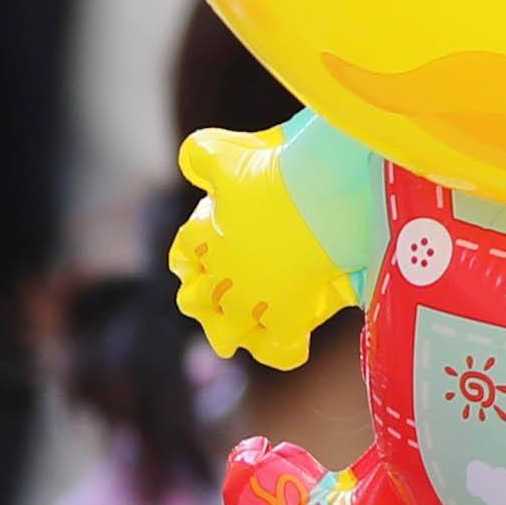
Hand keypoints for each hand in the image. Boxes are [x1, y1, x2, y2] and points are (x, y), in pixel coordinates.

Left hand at [169, 135, 353, 371]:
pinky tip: (291, 343)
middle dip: (204, 301)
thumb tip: (191, 158)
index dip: (190, 259)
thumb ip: (201, 155)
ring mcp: (251, 301)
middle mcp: (220, 277)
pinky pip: (279, 349)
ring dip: (233, 330)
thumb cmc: (273, 173)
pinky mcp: (287, 315)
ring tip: (242, 329)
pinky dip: (282, 350)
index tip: (200, 258)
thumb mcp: (227, 154)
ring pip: (229, 332)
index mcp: (201, 239)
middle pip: (197, 301)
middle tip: (219, 297)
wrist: (321, 197)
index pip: (184, 254)